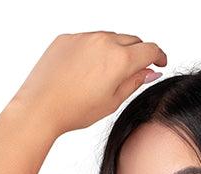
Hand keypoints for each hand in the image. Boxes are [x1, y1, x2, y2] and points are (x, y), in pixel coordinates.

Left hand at [11, 31, 166, 135]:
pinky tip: (86, 71)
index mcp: (119, 59)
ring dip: (115, 50)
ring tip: (107, 74)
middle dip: (138, 53)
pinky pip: (88, 39)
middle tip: (137, 69)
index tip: (159, 62)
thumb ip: (134, 82)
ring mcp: (84, 37)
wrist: (40, 106)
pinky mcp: (67, 38)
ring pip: (109, 38)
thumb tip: (149, 72)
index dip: (159, 56)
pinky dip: (93, 51)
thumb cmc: (74, 109)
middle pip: (132, 40)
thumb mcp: (112, 102)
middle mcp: (104, 41)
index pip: (150, 50)